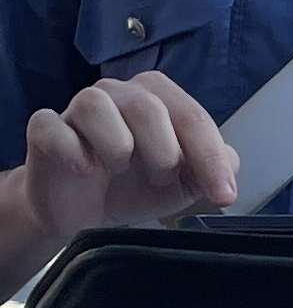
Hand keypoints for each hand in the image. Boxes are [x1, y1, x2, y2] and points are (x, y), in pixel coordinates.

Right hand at [5, 74, 238, 240]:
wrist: (86, 213)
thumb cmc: (136, 186)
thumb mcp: (185, 183)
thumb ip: (213, 168)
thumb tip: (231, 163)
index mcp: (158, 99)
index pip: (192, 117)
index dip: (211, 157)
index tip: (224, 195)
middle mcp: (118, 94)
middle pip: (147, 106)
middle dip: (164, 152)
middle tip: (161, 178)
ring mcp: (77, 108)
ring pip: (96, 106)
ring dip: (118, 147)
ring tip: (119, 169)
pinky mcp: (45, 129)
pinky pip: (52, 127)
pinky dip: (72, 151)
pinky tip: (84, 169)